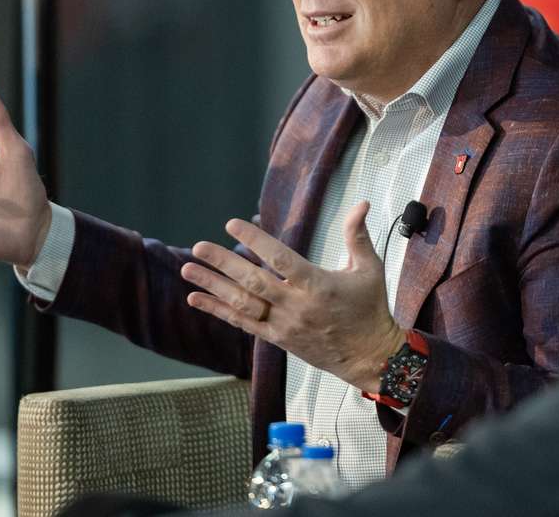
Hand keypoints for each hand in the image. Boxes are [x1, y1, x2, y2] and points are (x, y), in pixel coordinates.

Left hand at [181, 201, 404, 393]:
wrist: (370, 357)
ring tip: (188, 269)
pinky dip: (218, 311)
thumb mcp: (370, 269)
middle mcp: (296, 306)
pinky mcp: (277, 339)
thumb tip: (362, 203)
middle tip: (198, 246)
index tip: (232, 225)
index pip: (280, 259)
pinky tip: (196, 300)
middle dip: (222, 263)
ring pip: (242, 304)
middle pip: (252, 281)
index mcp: (317, 285)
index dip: (255, 241)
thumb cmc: (370, 309)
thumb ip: (358, 236)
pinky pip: (243, 324)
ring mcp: (284, 324)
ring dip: (213, 286)